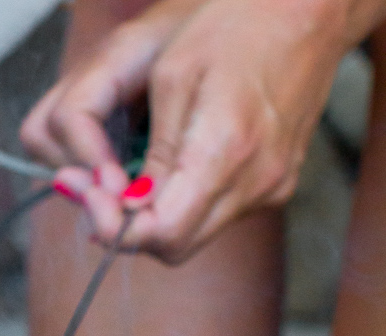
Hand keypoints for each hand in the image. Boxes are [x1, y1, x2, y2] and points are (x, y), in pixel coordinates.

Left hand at [21, 0, 373, 263]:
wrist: (310, 9)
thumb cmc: (235, 26)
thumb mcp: (173, 77)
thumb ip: (153, 153)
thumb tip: (127, 207)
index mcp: (226, 149)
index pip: (163, 232)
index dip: (118, 227)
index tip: (91, 198)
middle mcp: (255, 180)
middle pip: (175, 246)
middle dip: (130, 229)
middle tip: (98, 194)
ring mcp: (272, 187)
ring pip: (193, 238)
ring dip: (154, 221)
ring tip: (126, 183)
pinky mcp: (278, 186)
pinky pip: (216, 217)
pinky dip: (183, 207)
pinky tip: (167, 176)